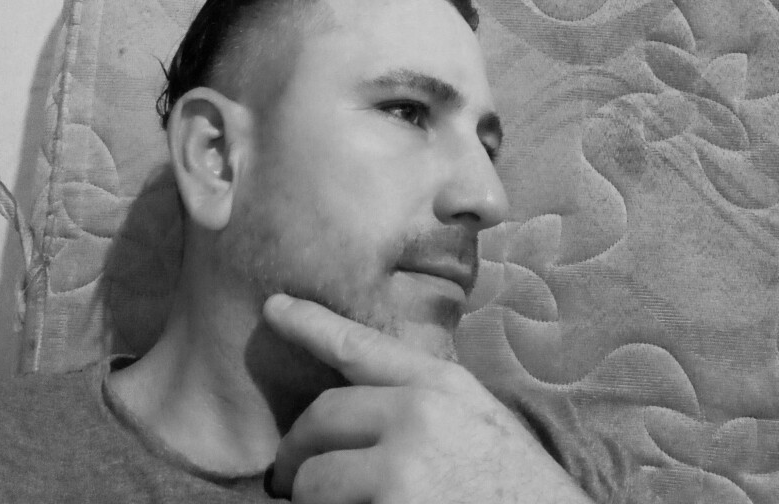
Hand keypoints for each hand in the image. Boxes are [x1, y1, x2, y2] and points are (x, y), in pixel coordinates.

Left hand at [263, 294, 590, 503]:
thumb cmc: (516, 487)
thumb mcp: (476, 421)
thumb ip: (421, 402)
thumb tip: (359, 408)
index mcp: (441, 386)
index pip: (360, 344)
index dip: (310, 323)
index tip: (274, 307)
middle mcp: (417, 416)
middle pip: (322, 416)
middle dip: (296, 452)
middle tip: (287, 477)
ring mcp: (401, 469)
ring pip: (313, 479)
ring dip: (311, 499)